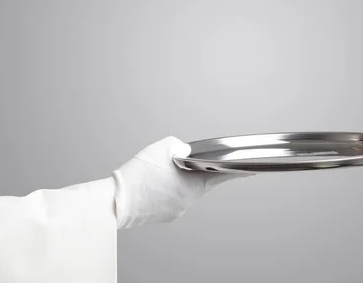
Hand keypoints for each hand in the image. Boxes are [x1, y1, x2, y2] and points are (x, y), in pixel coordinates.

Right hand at [112, 136, 251, 228]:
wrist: (115, 201)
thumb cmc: (138, 175)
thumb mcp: (162, 147)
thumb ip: (181, 147)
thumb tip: (186, 152)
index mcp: (193, 185)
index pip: (221, 176)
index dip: (235, 171)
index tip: (247, 170)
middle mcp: (188, 201)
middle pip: (199, 182)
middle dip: (192, 171)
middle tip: (177, 162)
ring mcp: (176, 211)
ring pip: (183, 191)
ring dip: (177, 181)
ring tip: (157, 173)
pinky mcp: (164, 216)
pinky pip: (171, 199)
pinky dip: (166, 191)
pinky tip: (152, 185)